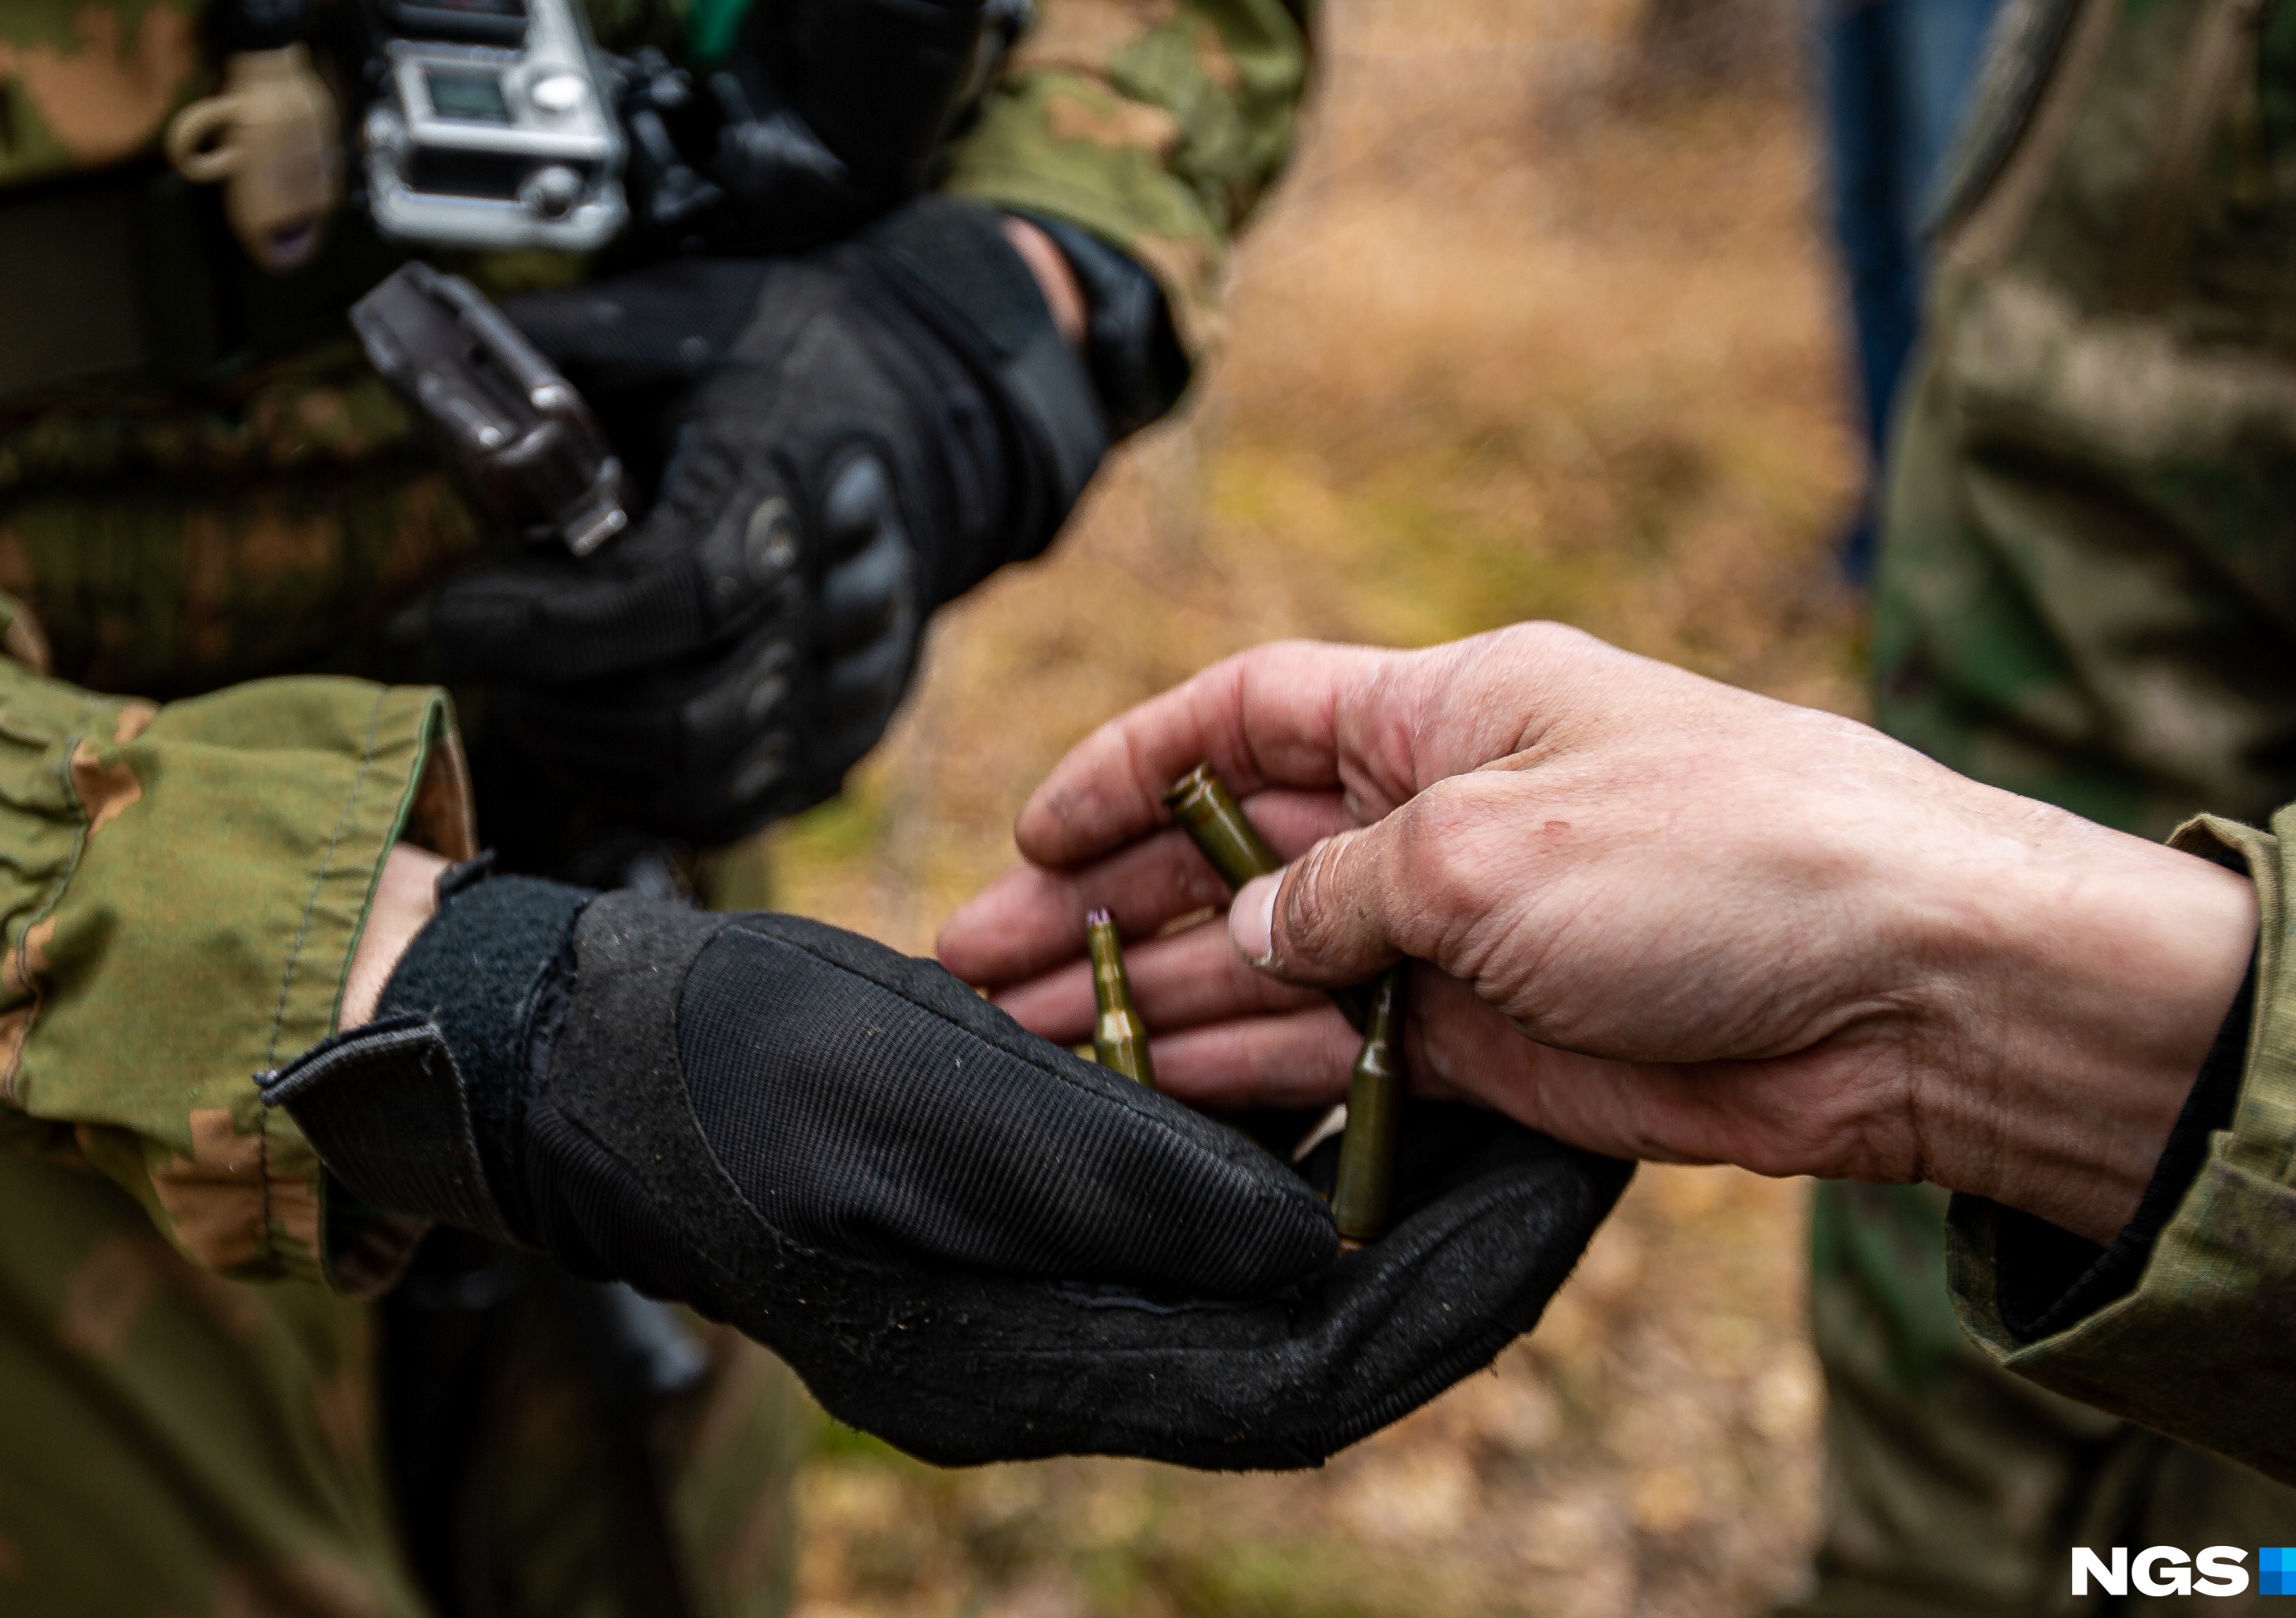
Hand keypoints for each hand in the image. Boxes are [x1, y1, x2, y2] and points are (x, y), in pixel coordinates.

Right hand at [265, 859, 1622, 1468]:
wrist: (591, 1071)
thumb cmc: (724, 1070)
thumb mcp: (917, 1096)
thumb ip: (1114, 1172)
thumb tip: (1304, 1230)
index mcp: (1017, 1361)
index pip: (1293, 1371)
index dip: (1437, 1291)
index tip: (1556, 1199)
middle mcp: (1054, 1359)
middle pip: (1309, 1332)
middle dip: (1447, 1242)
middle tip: (1577, 1141)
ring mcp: (1045, 1306)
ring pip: (1268, 1266)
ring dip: (1380, 1179)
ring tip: (1506, 1076)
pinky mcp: (1038, 1241)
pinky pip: (1204, 1214)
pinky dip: (1288, 1142)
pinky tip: (1359, 1050)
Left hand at [417, 199, 1106, 846]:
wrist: (930, 408)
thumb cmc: (784, 360)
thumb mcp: (666, 316)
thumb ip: (545, 348)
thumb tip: (409, 358)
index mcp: (785, 488)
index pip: (661, 598)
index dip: (538, 626)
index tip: (446, 611)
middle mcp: (833, 604)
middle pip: (676, 711)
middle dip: (546, 693)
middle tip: (479, 641)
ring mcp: (846, 684)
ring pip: (697, 776)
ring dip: (583, 746)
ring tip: (529, 683)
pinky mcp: (842, 736)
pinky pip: (728, 806)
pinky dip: (640, 786)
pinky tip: (591, 726)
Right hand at [939, 623, 2258, 1244]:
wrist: (1916, 991)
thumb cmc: (1727, 853)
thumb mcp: (1493, 843)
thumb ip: (1339, 890)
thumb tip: (1243, 935)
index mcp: (1448, 710)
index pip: (1244, 713)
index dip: (1126, 771)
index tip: (1029, 841)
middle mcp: (1445, 815)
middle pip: (1234, 854)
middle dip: (1108, 914)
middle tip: (981, 985)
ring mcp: (1469, 938)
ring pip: (1276, 971)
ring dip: (1161, 1013)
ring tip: (1034, 1065)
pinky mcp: (1503, 1046)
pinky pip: (1348, 1063)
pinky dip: (1263, 1089)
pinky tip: (1166, 1117)